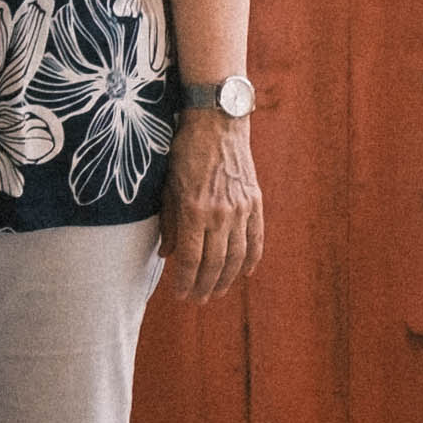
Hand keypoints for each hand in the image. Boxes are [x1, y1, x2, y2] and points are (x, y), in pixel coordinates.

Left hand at [164, 113, 265, 302]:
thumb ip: (167, 222)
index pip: (191, 258)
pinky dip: (251, 259)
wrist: (217, 123)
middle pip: (215, 263)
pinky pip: (256, 238)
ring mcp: (241, 209)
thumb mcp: (166, 185)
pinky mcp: (255, 202)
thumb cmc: (184, 151)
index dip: (185, 280)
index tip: (179, 294)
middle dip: (204, 286)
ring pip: (237, 255)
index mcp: (194, 210)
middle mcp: (220, 213)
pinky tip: (245, 273)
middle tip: (196, 300)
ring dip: (227, 278)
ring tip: (216, 292)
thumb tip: (166, 254)